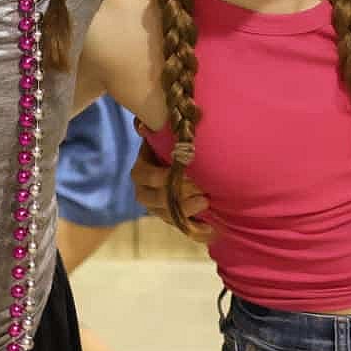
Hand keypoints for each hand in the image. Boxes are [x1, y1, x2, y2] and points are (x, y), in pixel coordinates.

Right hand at [131, 120, 215, 242]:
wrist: (177, 164)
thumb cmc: (170, 147)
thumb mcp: (161, 137)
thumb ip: (152, 129)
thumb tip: (141, 124)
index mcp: (140, 171)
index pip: (146, 177)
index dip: (164, 177)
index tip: (186, 172)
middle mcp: (144, 192)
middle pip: (155, 200)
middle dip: (178, 196)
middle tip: (201, 190)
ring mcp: (156, 208)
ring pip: (167, 215)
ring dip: (187, 211)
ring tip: (206, 202)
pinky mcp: (170, 218)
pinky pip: (180, 226)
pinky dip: (194, 226)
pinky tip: (209, 225)